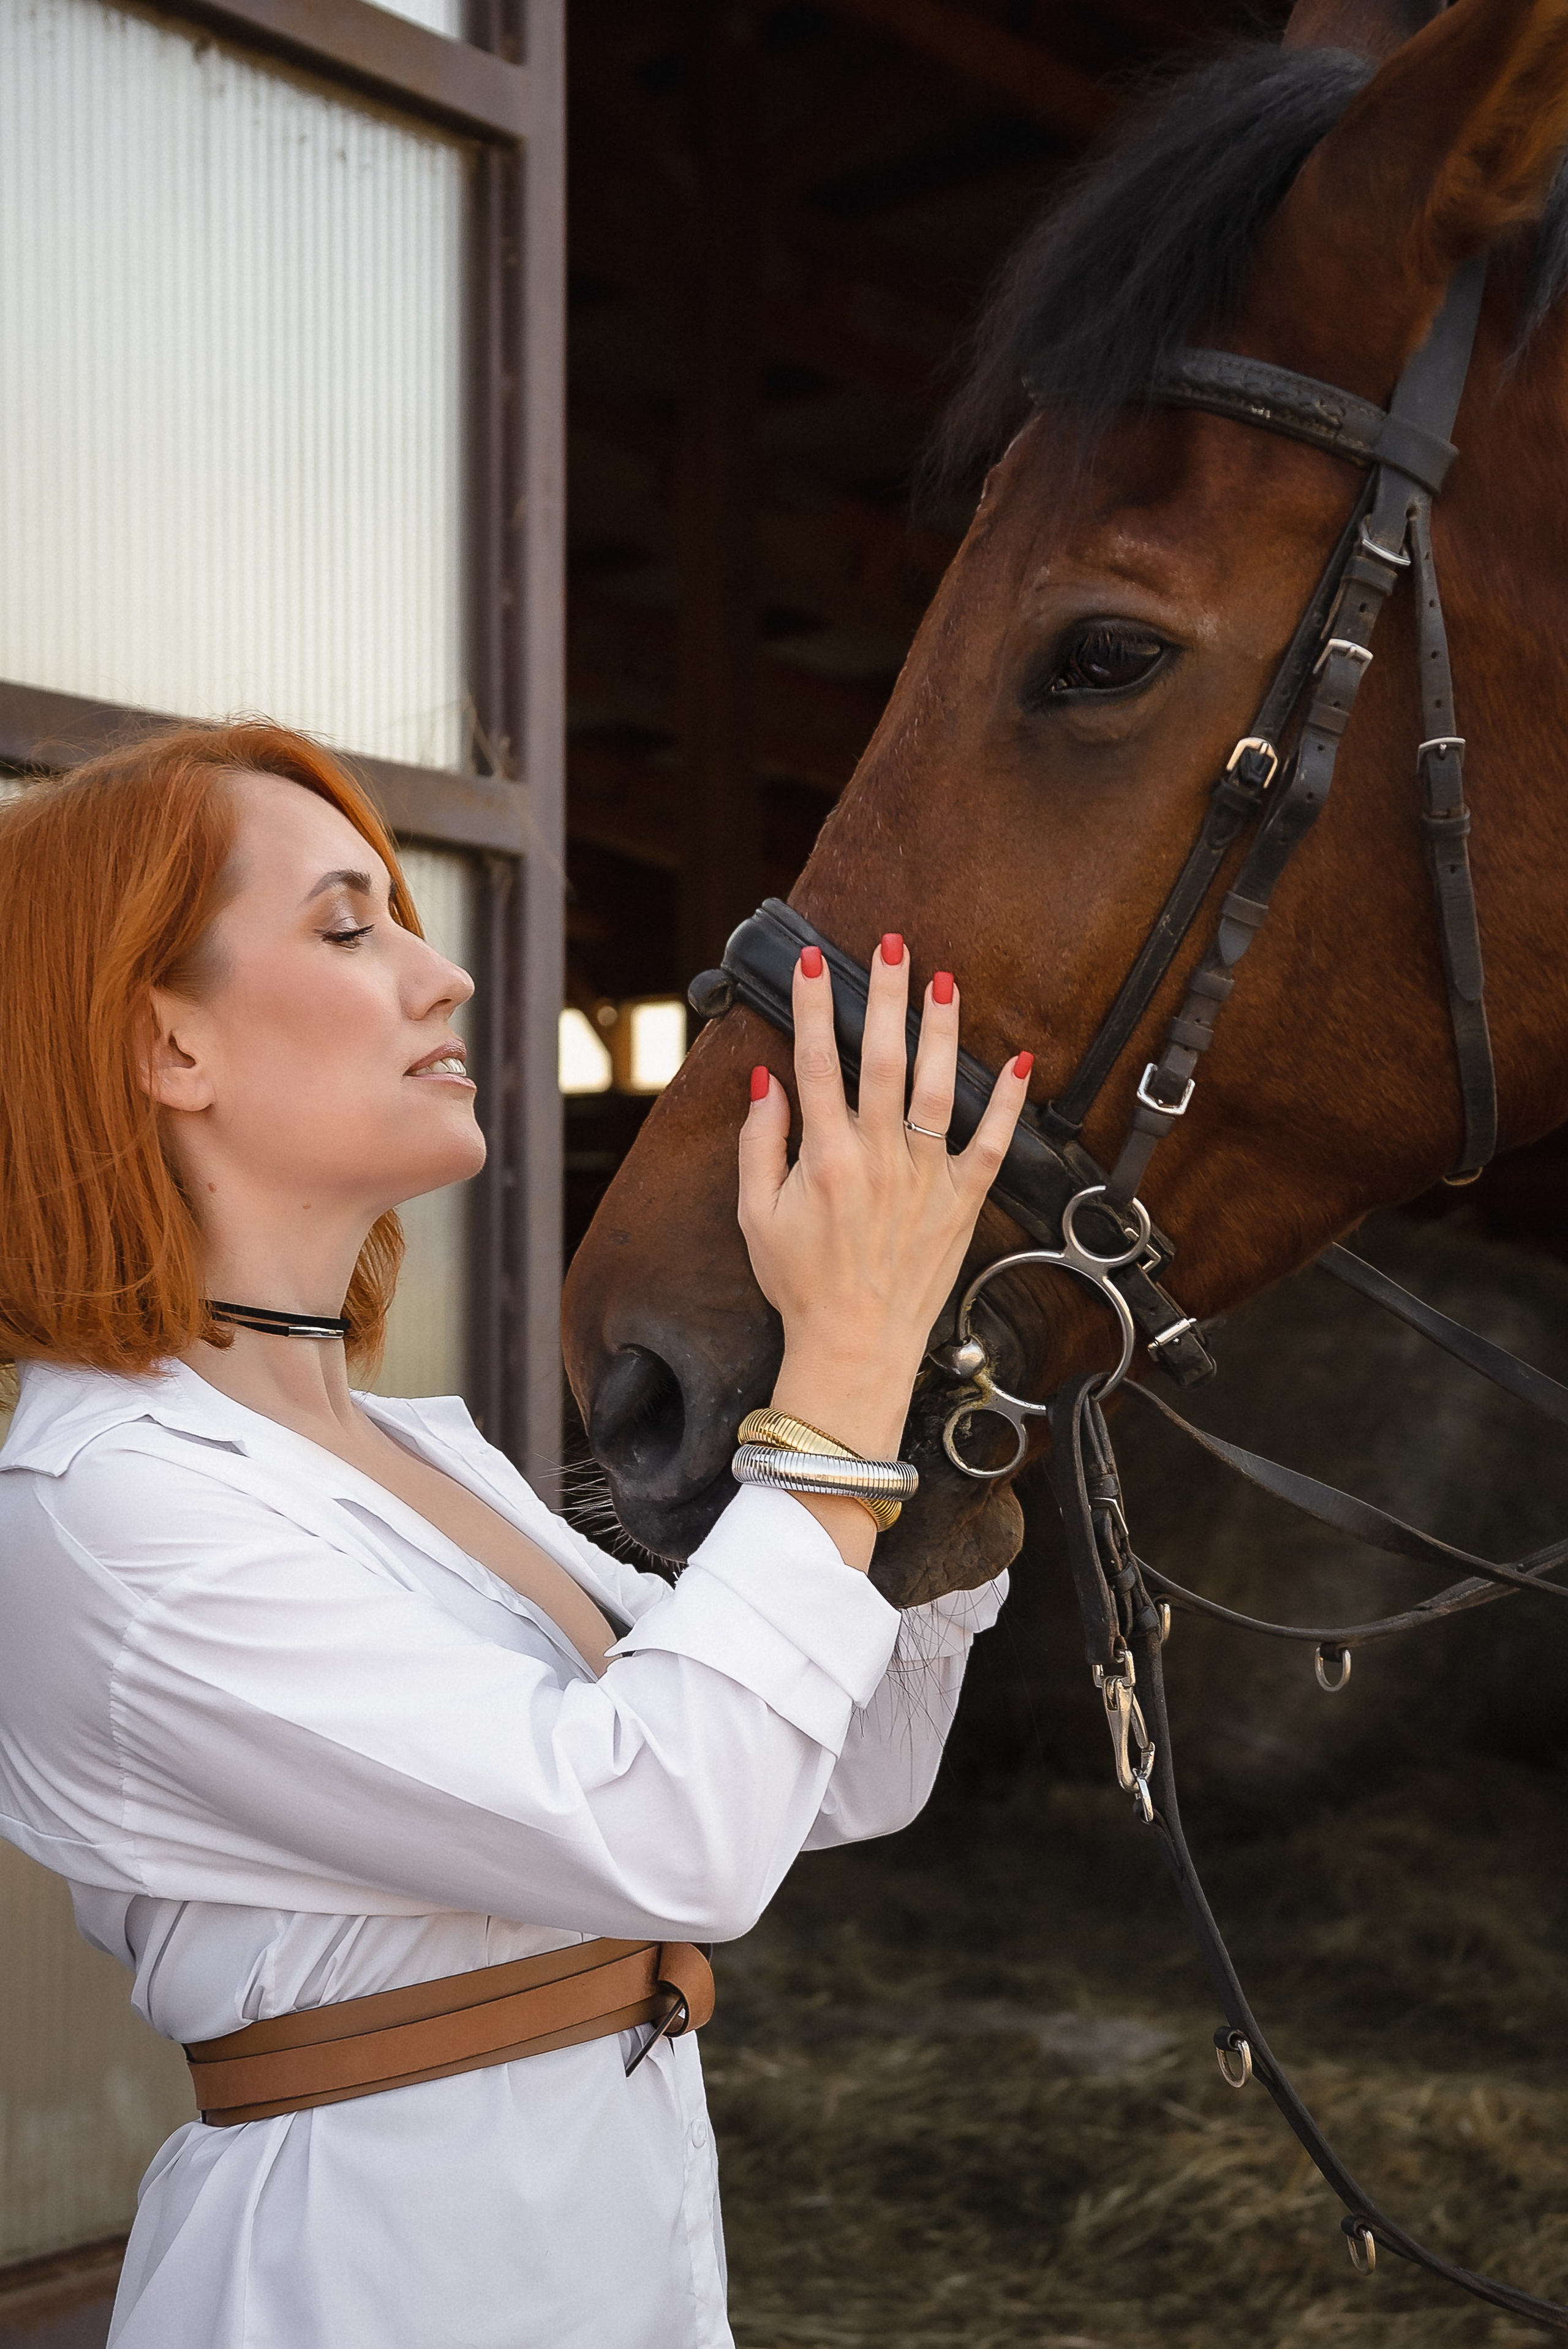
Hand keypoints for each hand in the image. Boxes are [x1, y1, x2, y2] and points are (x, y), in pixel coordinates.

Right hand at [737, 935, 1030, 1566]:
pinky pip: (991, 1143)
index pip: (815, 1062)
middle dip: (883, 996)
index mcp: (823, 1158)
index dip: (811, 1006)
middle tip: (892, 945)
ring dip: (939, 1030)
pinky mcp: (962, 1202)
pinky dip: (1007, 1101)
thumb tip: (768, 1080)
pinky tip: (1019, 1057)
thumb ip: (760, 1143)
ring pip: (934, 1087)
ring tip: (943, 979)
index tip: (811, 961)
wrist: (855, 1346)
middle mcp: (876, 1158)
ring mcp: (923, 1178)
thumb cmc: (801, 1283)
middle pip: (879, 1059)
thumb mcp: (756, 1215)